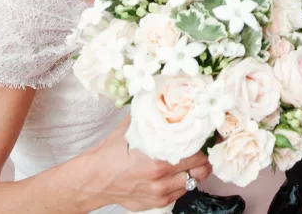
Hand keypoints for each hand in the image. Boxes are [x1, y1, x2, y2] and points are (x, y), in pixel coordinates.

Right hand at [83, 116, 210, 210]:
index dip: (204, 146)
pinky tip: (175, 173)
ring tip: (190, 161)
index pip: (196, 156)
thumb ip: (150, 117)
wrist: (94, 180)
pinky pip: (180, 193)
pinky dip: (181, 182)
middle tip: (202, 150)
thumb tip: (164, 98)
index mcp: (158, 162)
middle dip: (203, 161)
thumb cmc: (110, 153)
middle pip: (199, 172)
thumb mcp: (130, 129)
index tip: (207, 139)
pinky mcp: (156, 204)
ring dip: (193, 172)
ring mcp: (160, 195)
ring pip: (191, 183)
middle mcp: (162, 181)